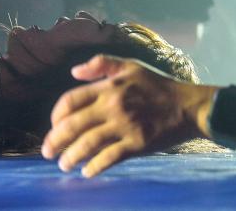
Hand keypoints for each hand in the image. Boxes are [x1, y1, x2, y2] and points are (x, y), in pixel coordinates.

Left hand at [41, 55, 203, 176]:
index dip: (56, 115)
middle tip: (47, 152)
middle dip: (55, 140)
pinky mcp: (137, 144)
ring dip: (71, 157)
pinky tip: (86, 172)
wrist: (188, 106)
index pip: (70, 100)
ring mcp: (124, 126)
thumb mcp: (129, 66)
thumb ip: (101, 64)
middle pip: (73, 125)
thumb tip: (74, 71)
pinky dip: (95, 166)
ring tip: (63, 164)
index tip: (53, 126)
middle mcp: (112, 106)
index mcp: (107, 87)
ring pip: (87, 144)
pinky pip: (109, 158)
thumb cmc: (158, 85)